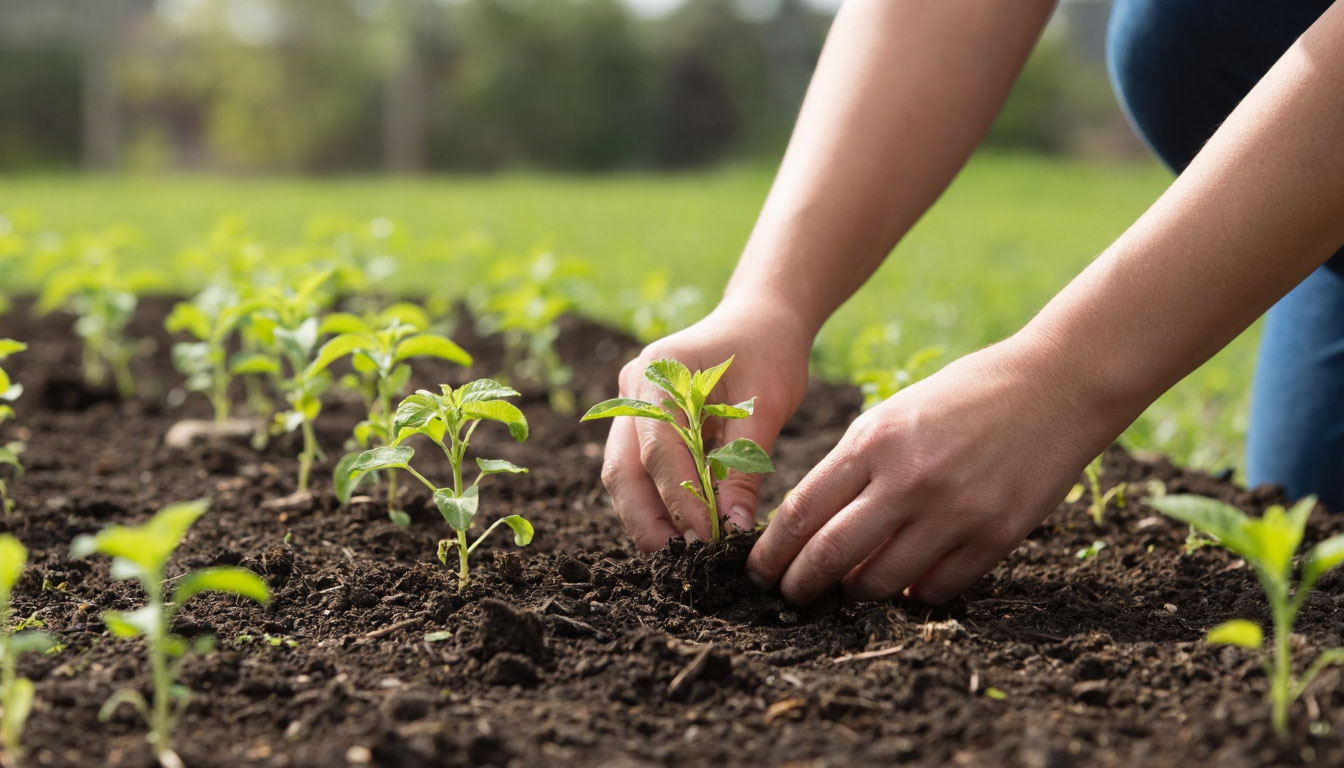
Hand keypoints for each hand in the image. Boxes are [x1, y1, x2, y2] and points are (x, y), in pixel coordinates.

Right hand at [600, 299, 811, 550]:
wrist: (762, 319)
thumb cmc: (769, 351)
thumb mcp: (767, 404)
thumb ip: (744, 465)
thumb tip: (732, 528)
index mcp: (658, 373)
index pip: (659, 451)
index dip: (679, 501)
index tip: (707, 539)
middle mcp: (633, 390)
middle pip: (622, 469)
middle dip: (647, 520)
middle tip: (679, 561)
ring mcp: (633, 407)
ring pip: (623, 476)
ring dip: (647, 517)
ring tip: (681, 554)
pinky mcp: (644, 425)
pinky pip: (639, 471)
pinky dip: (656, 502)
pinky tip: (683, 531)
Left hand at [746, 331, 1128, 604]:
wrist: (1055, 385)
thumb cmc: (964, 396)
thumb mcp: (894, 415)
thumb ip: (854, 466)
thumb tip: (815, 527)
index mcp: (874, 441)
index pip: (803, 510)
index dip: (774, 550)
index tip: (759, 569)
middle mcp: (908, 479)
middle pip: (831, 554)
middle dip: (800, 584)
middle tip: (789, 595)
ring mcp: (954, 511)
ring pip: (882, 581)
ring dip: (855, 594)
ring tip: (846, 593)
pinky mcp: (996, 535)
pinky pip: (939, 588)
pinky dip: (914, 595)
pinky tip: (905, 589)